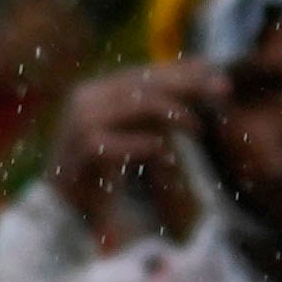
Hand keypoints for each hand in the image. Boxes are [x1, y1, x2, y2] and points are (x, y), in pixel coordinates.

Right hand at [48, 63, 212, 241]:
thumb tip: (198, 76)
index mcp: (97, 90)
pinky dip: (148, 145)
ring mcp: (81, 120)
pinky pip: (124, 141)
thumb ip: (156, 111)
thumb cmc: (98, 172)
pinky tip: (166, 155)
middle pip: (148, 81)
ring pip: (140, 103)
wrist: (58, 210)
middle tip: (224, 90)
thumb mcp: (133, 132)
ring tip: (197, 128)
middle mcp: (86, 97)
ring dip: (176, 112)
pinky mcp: (81, 147)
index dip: (184, 70)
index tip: (217, 72)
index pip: (147, 71)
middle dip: (190, 84)